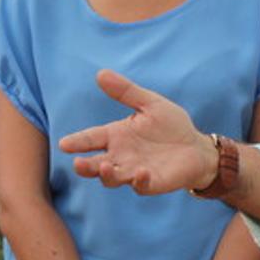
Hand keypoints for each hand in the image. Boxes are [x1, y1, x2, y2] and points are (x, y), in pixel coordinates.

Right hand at [58, 69, 216, 194]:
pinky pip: (140, 185)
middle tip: (77, 163)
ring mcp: (133, 171)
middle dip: (84, 166)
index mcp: (116, 136)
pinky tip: (142, 172)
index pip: (91, 139)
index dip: (77, 142)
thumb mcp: (150, 104)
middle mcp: (120, 156)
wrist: (196, 147)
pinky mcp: (150, 182)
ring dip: (107, 174)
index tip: (64, 143)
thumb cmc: (171, 126)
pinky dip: (139, 180)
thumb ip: (126, 92)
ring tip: (105, 167)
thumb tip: (101, 73)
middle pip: (94, 165)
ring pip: (112, 178)